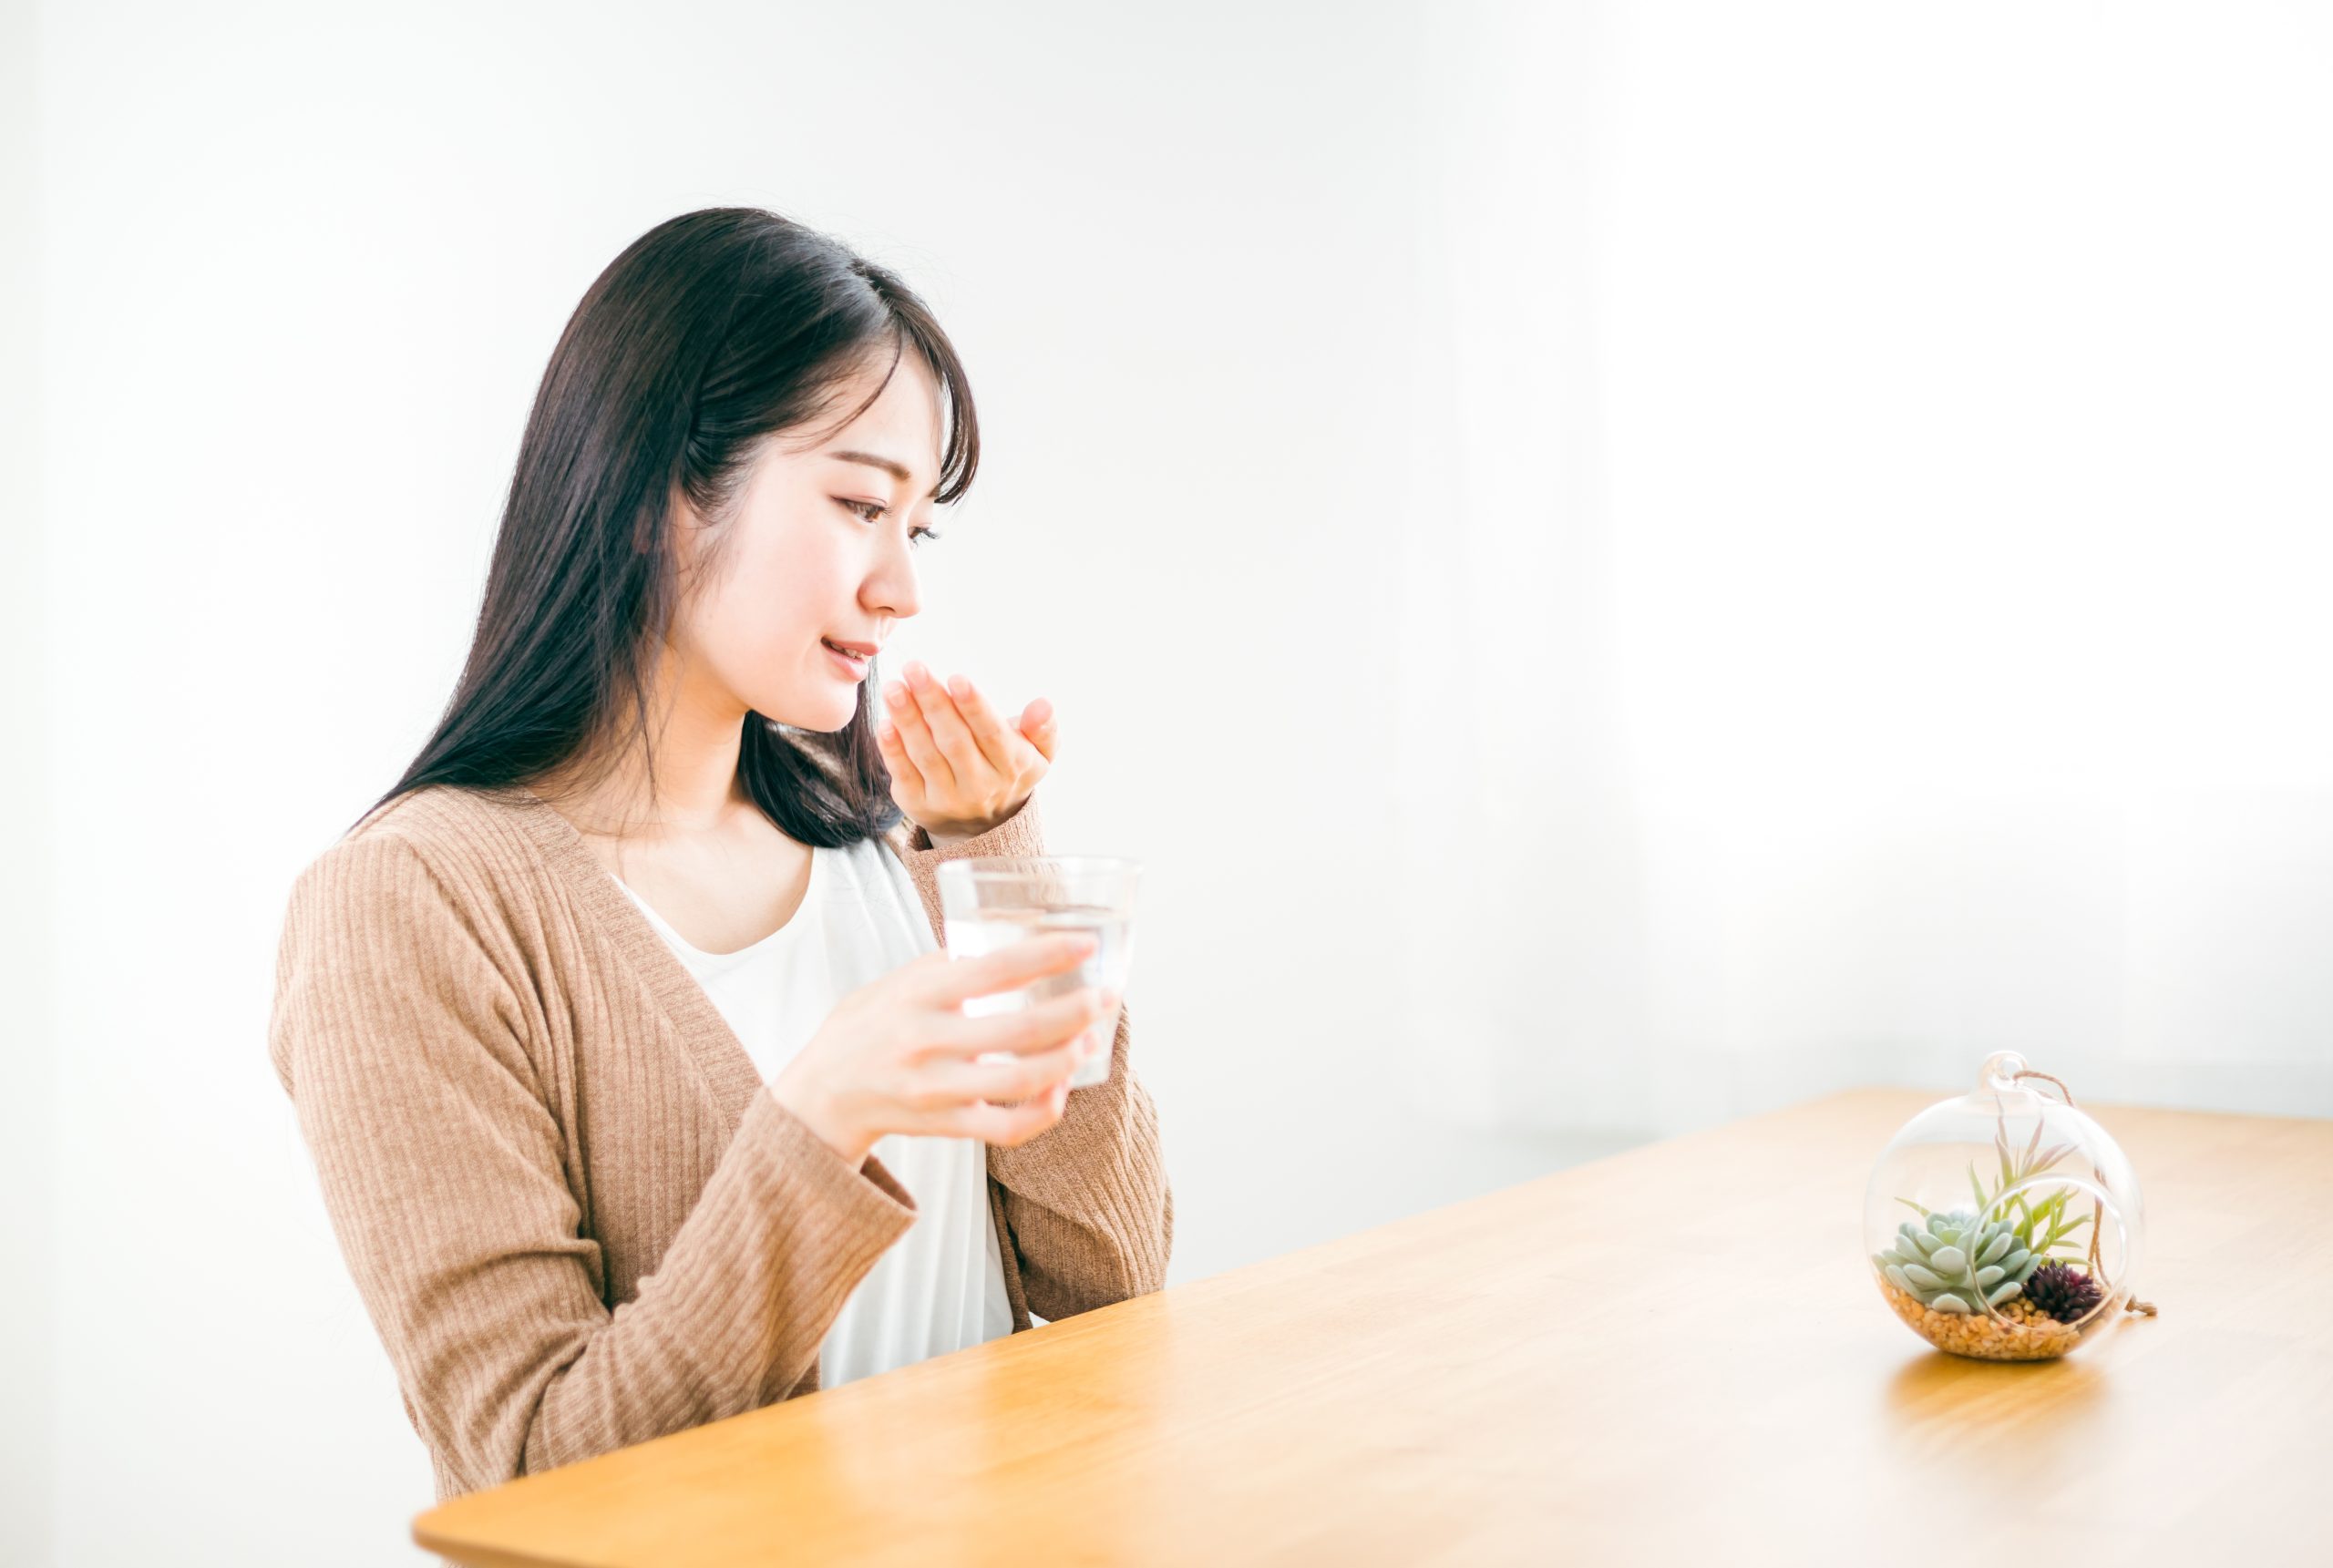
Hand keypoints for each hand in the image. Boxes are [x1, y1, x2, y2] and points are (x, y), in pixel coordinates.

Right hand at [769, 931, 1118, 1165]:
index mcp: (919, 995)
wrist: (821, 1094)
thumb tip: (1013, 943)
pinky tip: (1061, 1089)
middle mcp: (928, 1042)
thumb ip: (948, 967)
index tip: (1085, 944)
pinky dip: (1044, 1111)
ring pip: (1023, 1080)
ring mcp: (937, 1089)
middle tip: (1104, 997)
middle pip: (1021, 1029)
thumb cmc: (867, 1027)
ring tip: (1089, 1039)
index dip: (1047, 955)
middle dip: (1076, 1012)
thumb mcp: (897, 982)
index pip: (995, 969)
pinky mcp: (945, 1126)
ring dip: (1068, 1059)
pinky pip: (1007, 1127)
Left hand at [876, 661, 1057, 843]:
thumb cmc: (1009, 769)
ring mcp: (949, 799)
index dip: (973, 706)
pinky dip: (893, 750)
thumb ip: (1044, 729)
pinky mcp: (920, 806)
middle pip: (954, 741)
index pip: (991, 733)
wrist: (984, 825)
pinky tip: (885, 723)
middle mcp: (981, 787)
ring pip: (926, 755)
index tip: (955, 678)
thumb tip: (1043, 705)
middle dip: (933, 702)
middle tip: (914, 668)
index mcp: (1013, 766)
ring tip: (894, 687)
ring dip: (907, 719)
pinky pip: (904, 776)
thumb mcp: (1038, 753)